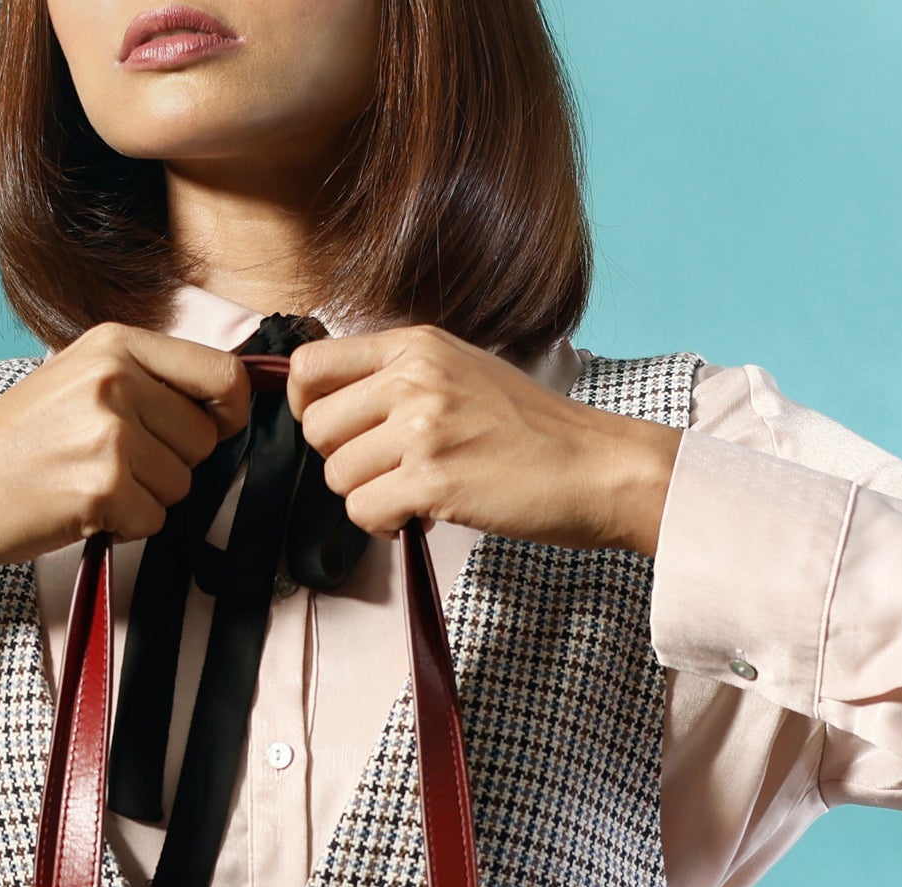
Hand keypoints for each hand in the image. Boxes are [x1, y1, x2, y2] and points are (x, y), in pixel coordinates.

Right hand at [0, 324, 250, 595]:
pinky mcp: (102, 487)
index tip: (211, 429)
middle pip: (205, 439)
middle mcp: (117, 379)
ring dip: (145, 499)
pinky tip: (79, 509)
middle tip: (112, 465)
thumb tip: (227, 401)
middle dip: (171, 465)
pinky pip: (153, 521)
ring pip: (181, 485)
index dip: (228, 412)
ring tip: (89, 484)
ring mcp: (110, 433)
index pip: (222, 374)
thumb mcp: (79, 380)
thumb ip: (146, 380)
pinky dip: (123, 528)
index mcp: (116, 343)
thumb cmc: (13, 444)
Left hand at [286, 325, 682, 555]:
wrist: (595, 465)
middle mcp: (413, 377)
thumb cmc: (533, 430)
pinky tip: (419, 516)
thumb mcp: (462, 372)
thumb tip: (339, 409)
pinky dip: (384, 525)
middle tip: (385, 472)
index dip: (307, 408)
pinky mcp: (433, 479)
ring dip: (367, 498)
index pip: (311, 365)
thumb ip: (401, 379)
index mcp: (415, 345)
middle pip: (316, 428)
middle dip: (341, 462)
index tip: (336, 433)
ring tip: (412, 495)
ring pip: (337, 476)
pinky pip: (364, 511)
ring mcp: (423, 427)